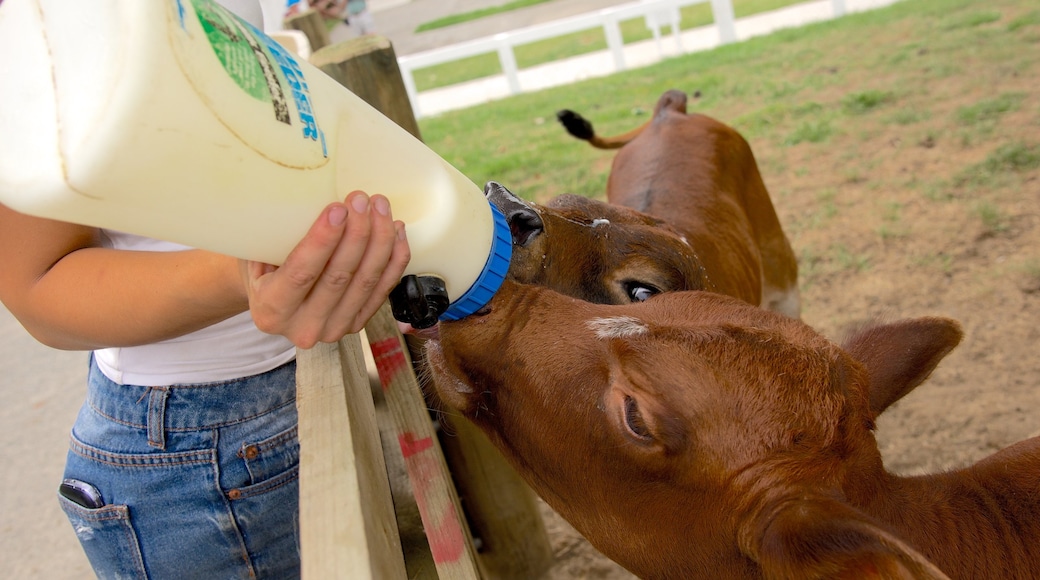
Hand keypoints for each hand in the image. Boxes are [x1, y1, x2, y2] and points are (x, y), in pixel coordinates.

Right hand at [242, 190, 409, 347]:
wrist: (273, 305)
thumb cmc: (263, 271)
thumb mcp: (256, 255)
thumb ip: (275, 238)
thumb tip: (308, 197)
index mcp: (270, 310)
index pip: (301, 273)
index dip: (323, 240)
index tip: (338, 208)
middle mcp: (304, 327)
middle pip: (340, 276)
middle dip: (356, 233)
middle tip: (362, 199)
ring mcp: (335, 328)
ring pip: (366, 281)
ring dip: (379, 240)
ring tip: (380, 207)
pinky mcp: (358, 324)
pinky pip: (384, 289)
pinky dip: (394, 258)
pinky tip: (396, 231)